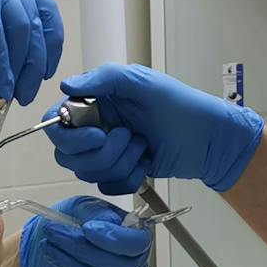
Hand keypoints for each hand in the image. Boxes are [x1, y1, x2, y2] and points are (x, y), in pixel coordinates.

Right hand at [0, 0, 62, 103]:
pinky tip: (0, 86)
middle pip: (36, 25)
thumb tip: (9, 71)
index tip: (46, 69)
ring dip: (20, 69)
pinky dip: (1, 65)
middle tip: (28, 92)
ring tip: (13, 94)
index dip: (50, 44)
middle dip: (35, 64)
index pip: (45, 10)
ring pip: (21, 32)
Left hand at [18, 197, 150, 266]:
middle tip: (56, 233)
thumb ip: (96, 213)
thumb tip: (104, 224)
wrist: (46, 244)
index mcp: (134, 239)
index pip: (137, 244)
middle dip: (81, 248)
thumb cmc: (69, 226)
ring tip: (50, 249)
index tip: (87, 229)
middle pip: (118, 266)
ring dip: (72, 266)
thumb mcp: (80, 208)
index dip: (113, 238)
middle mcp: (131, 266)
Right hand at [43, 64, 264, 193]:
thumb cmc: (181, 106)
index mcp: (96, 103)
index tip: (97, 136)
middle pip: (67, 154)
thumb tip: (64, 84)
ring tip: (143, 147)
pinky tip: (146, 164)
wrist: (210, 140)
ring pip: (87, 172)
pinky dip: (128, 178)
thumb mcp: (143, 83)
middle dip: (101, 152)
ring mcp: (108, 153)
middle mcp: (96, 128)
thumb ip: (104, 79)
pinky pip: (106, 187)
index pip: (57, 122)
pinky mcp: (121, 174)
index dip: (68, 135)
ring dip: (119, 163)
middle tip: (129, 137)